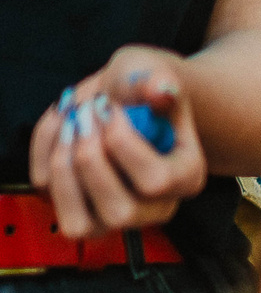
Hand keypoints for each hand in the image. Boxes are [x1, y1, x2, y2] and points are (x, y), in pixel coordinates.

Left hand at [28, 47, 207, 239]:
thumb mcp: (154, 71)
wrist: (124, 97)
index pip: (155, 182)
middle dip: (89, 158)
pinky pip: (51, 196)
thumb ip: (160, 80)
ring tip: (70, 124)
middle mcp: (156, 206)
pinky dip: (43, 155)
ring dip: (63, 167)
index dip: (122, 143)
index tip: (109, 107)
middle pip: (120, 211)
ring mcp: (116, 214)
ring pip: (82, 221)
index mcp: (186, 177)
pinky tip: (59, 127)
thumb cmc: (142, 88)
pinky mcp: (80, 208)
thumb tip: (160, 91)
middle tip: (85, 115)